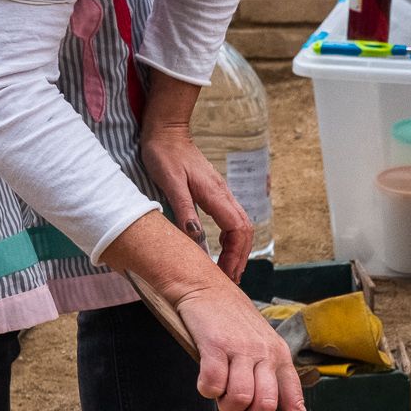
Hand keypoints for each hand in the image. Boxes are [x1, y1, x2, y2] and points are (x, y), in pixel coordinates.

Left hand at [142, 123, 253, 281]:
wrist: (167, 132)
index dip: (235, 254)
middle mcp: (223, 194)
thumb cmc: (165, 154)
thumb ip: (184, 209)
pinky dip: (231, 238)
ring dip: (237, 249)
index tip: (225, 271)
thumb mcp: (170, 182)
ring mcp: (221, 194)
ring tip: (228, 269)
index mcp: (215, 194)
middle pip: (244, 231)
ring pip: (240, 226)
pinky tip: (221, 249)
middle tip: (229, 278)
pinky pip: (231, 220)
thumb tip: (196, 238)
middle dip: (240, 256)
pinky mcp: (214, 194)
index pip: (238, 229)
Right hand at [174, 280, 318, 410]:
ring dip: (226, 408)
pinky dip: (207, 391)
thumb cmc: (232, 322)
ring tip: (221, 396)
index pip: (296, 401)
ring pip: (239, 399)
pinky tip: (206, 380)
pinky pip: (213, 385)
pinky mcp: (216, 346)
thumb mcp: (259, 345)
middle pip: (266, 406)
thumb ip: (264, 376)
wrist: (206, 287)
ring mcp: (241, 349)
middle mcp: (266, 354)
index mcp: (281, 357)